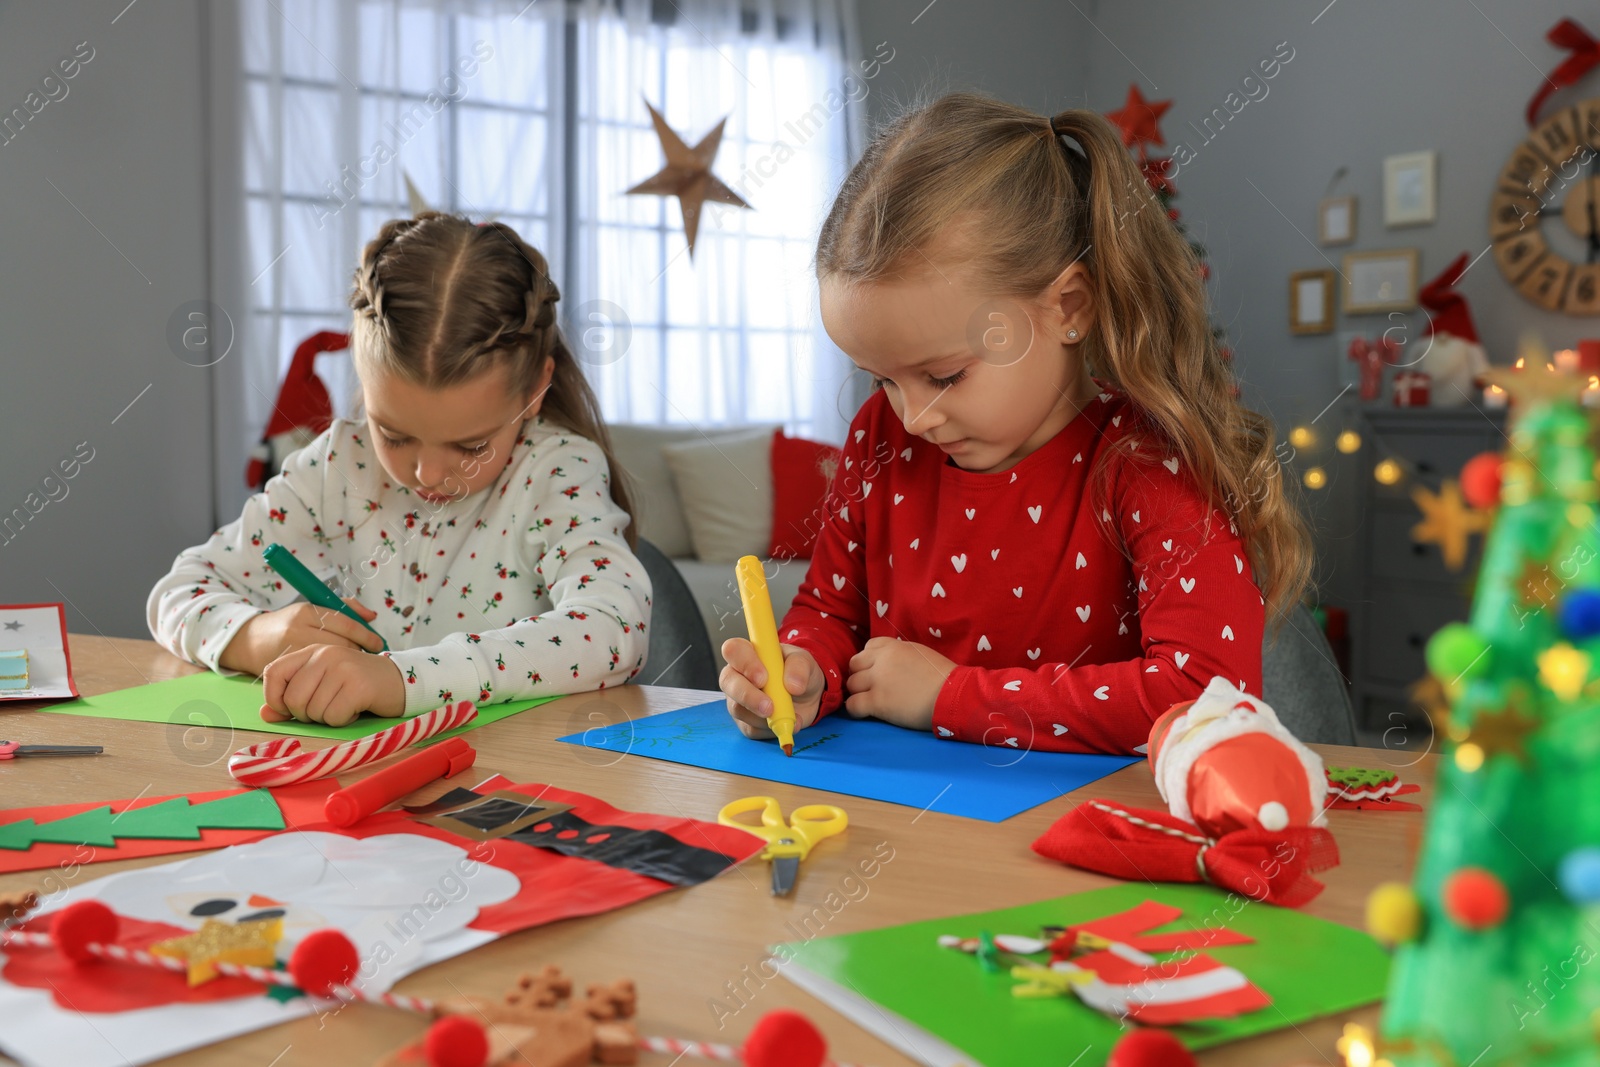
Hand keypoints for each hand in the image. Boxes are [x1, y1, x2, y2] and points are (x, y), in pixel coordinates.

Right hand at [220, 598, 384, 676]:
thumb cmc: (288, 625)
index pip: (344, 623)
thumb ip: (343, 609)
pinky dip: (326, 681)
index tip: (378, 644)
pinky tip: (333, 681)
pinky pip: (310, 678)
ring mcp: (288, 650)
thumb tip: (371, 616)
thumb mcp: (312, 611)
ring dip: (342, 669)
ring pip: (326, 664)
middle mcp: (297, 629)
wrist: (248, 640)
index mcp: (306, 612)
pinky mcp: (282, 669)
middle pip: (338, 644)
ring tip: (351, 670)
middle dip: (355, 653)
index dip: (364, 635)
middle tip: (366, 659)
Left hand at [260, 645, 405, 725]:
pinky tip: (356, 708)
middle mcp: (325, 654)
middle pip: (293, 699)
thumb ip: (291, 699)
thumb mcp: (321, 686)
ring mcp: (343, 668)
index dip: (274, 697)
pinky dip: (343, 720)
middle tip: (326, 707)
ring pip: (314, 711)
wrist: (399, 681)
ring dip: (328, 718)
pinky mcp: (359, 686)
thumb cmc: (355, 686)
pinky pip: (335, 717)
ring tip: (344, 704)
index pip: (272, 673)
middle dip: (306, 714)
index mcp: (312, 651)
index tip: (290, 708)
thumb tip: (265, 715)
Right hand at [719, 638, 824, 740]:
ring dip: (763, 716)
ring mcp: (738, 699)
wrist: (807, 698)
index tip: (763, 678)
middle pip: (728, 682)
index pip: (733, 650)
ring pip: (737, 709)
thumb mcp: (805, 662)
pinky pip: (750, 728)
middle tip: (769, 706)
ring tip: (788, 714)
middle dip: (748, 696)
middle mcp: (737, 675)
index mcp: (748, 653)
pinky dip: (770, 729)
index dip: (745, 664)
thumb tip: (793, 685)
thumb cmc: (798, 672)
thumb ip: (800, 667)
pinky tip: (786, 722)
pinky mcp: (744, 721)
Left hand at [843, 637, 955, 730]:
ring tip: (869, 702)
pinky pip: (852, 705)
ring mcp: (878, 680)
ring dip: (857, 693)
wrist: (953, 695)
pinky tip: (865, 713)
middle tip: (869, 688)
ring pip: (851, 684)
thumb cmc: (944, 678)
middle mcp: (882, 660)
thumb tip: (892, 665)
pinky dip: (855, 710)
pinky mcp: (877, 702)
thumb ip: (901, 656)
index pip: (868, 646)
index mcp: (894, 646)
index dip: (869, 660)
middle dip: (859, 675)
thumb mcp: (921, 655)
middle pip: (854, 664)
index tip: (876, 671)